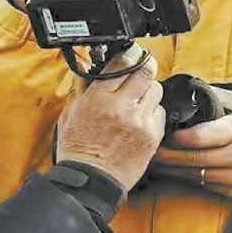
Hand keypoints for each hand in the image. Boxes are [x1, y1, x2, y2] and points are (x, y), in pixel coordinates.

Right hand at [55, 45, 165, 191]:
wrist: (90, 180)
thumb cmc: (78, 148)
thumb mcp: (71, 112)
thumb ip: (82, 86)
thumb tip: (87, 66)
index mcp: (99, 97)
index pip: (123, 62)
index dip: (131, 53)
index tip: (132, 53)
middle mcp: (122, 106)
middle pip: (146, 71)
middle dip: (145, 66)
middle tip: (141, 67)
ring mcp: (139, 121)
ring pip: (156, 89)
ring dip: (148, 89)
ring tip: (138, 97)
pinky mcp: (152, 136)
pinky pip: (160, 112)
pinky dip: (152, 111)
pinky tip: (141, 117)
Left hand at [149, 86, 231, 198]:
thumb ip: (219, 98)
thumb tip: (190, 91)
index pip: (201, 138)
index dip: (179, 139)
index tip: (165, 136)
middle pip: (195, 159)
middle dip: (169, 158)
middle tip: (151, 153)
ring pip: (199, 175)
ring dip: (176, 171)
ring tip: (158, 165)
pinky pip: (210, 186)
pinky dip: (191, 180)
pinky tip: (178, 174)